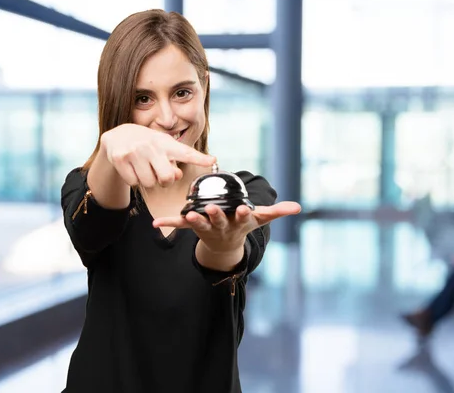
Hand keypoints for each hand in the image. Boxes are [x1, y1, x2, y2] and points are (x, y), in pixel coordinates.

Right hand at [100, 123, 215, 187]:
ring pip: (149, 183)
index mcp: (166, 143)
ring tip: (144, 167)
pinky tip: (132, 167)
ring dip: (148, 181)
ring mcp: (134, 151)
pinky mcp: (120, 158)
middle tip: (158, 172)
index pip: (186, 152)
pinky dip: (134, 180)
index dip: (200, 158)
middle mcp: (151, 145)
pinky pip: (133, 183)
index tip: (213, 160)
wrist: (119, 136)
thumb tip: (176, 175)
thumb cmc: (148, 145)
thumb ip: (174, 163)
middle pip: (166, 178)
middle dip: (164, 181)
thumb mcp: (163, 149)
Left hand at [152, 201, 300, 252]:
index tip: (244, 209)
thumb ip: (278, 211)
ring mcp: (207, 227)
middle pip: (219, 221)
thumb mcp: (261, 218)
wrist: (225, 245)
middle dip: (216, 216)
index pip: (243, 217)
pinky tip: (155, 223)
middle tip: (212, 209)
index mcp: (238, 222)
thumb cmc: (242, 225)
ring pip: (200, 224)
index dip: (243, 214)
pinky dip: (168, 223)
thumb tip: (298, 208)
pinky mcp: (194, 226)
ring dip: (194, 220)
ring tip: (188, 216)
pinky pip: (180, 225)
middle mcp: (222, 226)